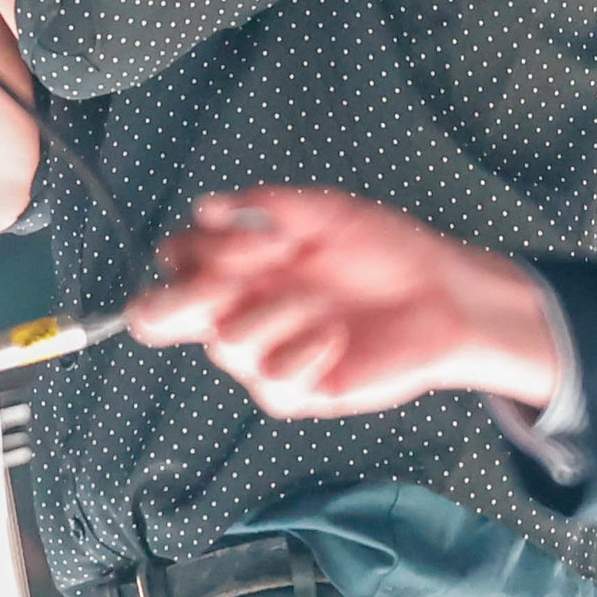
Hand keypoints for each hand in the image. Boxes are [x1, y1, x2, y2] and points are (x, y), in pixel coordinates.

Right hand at [125, 187, 564, 417]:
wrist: (441, 295)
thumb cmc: (384, 250)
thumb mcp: (325, 212)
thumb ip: (264, 206)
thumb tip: (205, 208)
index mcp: (235, 266)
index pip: (169, 265)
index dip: (187, 253)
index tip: (246, 234)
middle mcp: (238, 311)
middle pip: (155, 318)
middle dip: (178, 301)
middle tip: (227, 283)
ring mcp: (262, 353)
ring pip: (223, 344)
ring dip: (271, 314)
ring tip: (318, 301)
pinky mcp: (295, 390)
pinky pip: (271, 381)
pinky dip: (302, 353)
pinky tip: (333, 337)